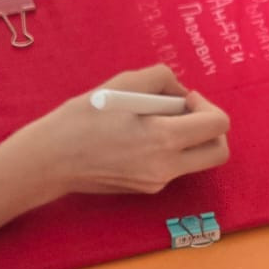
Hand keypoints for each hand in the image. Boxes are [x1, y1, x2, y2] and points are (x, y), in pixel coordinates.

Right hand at [29, 65, 229, 195]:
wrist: (50, 160)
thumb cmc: (82, 119)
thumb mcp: (123, 83)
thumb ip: (162, 79)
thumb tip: (181, 94)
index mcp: (164, 139)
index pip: (218, 125)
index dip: (207, 105)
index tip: (184, 99)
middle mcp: (167, 167)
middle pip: (219, 152)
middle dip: (212, 129)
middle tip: (185, 113)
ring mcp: (157, 183)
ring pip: (196, 160)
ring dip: (188, 138)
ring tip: (153, 122)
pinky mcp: (146, 189)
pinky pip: (173, 167)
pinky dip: (168, 149)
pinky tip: (137, 138)